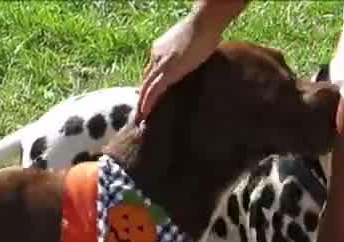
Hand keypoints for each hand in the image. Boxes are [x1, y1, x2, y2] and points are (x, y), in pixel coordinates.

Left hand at [137, 0, 245, 121]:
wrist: (205, 21)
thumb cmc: (205, 29)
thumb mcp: (190, 44)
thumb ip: (185, 56)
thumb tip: (191, 63)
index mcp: (160, 49)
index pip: (151, 71)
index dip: (148, 86)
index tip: (145, 99)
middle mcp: (156, 56)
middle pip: (146, 80)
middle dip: (142, 98)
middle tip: (139, 115)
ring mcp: (160, 62)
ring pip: (146, 86)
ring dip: (142, 104)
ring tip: (140, 120)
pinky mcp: (168, 70)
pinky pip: (153, 89)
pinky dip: (148, 102)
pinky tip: (146, 113)